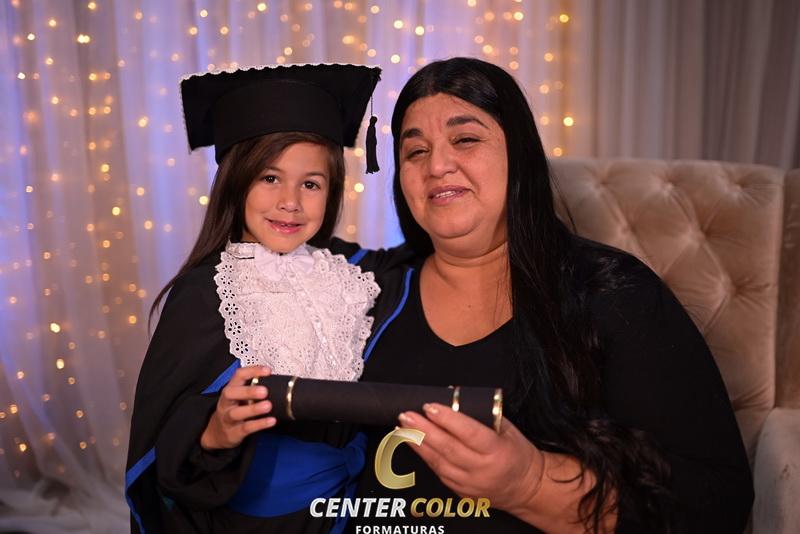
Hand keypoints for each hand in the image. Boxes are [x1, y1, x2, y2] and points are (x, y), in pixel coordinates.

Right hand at [200, 365, 276, 449]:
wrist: (217, 432)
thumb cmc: (233, 409)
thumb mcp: (239, 397)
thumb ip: (253, 388)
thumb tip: (276, 381)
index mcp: (230, 389)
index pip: (238, 376)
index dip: (252, 371)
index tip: (267, 371)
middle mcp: (226, 402)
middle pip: (231, 393)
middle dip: (248, 391)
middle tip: (264, 391)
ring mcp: (228, 418)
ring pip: (236, 413)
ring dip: (253, 409)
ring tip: (268, 406)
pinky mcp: (234, 432)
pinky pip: (246, 428)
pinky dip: (259, 424)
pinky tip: (271, 421)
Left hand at [398, 403, 545, 513]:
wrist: (526, 488)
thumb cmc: (517, 453)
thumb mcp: (508, 429)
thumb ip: (483, 414)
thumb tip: (454, 396)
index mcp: (497, 451)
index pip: (469, 433)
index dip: (447, 419)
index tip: (430, 407)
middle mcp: (482, 469)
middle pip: (448, 448)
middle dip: (423, 430)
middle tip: (406, 415)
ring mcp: (470, 483)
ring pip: (438, 462)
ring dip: (417, 443)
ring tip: (402, 428)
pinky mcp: (460, 491)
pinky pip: (438, 471)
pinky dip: (424, 456)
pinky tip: (413, 443)